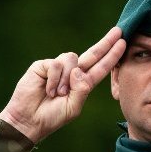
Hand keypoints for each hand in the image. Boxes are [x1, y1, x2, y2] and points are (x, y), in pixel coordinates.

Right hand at [0, 26, 124, 143]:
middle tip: (119, 31)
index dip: (112, 56)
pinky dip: (53, 79)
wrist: (28, 120)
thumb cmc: (51, 117)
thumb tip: (78, 68)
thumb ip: (82, 89)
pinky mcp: (42, 66)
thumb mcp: (73, 107)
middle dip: (105, 43)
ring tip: (57, 94)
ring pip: (71, 59)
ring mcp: (57, 68)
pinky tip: (47, 91)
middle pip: (92, 54)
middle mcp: (71, 73)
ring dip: (66, 79)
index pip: (100, 67)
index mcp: (82, 84)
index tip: (123, 43)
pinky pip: (55, 64)